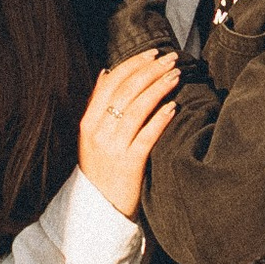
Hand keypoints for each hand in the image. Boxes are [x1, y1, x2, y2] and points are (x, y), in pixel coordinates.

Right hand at [77, 49, 179, 221]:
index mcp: (88, 122)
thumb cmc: (101, 169)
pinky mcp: (129, 165)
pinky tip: (173, 107)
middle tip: (171, 58)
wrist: (99, 210)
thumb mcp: (92, 135)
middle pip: (126, 91)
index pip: (111, 83)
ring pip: (137, 108)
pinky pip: (147, 136)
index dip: (133, 64)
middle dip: (151, 70)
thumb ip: (98, 104)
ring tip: (176, 76)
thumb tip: (105, 71)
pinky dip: (160, 119)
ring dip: (159, 88)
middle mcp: (98, 132)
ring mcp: (113, 148)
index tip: (153, 53)